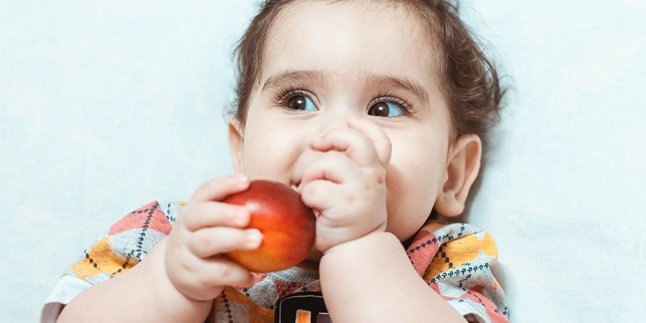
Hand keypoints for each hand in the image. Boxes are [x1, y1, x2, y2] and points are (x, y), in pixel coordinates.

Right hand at [163, 174, 262, 300]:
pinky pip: (215, 273)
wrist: (180, 277)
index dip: (224, 184)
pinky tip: (250, 276)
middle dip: (224, 213)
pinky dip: (235, 274)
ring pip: (205, 243)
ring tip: (257, 240)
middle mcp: (186, 228)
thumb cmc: (210, 242)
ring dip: (233, 239)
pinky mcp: (192, 276)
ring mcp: (186, 252)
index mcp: (194, 209)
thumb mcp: (214, 225)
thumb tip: (285, 200)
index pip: (205, 191)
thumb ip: (238, 213)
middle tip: (247, 216)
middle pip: (200, 215)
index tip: (246, 181)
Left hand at [299, 116, 391, 251]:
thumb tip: (322, 138)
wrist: (354, 251)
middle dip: (330, 136)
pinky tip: (312, 210)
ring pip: (324, 164)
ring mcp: (361, 189)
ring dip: (309, 177)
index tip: (350, 121)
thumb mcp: (356, 189)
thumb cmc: (347, 217)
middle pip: (352, 140)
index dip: (364, 126)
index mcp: (376, 172)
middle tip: (316, 145)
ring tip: (310, 193)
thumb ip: (350, 166)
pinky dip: (305, 198)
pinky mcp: (345, 204)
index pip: (380, 140)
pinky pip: (313, 189)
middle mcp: (373, 177)